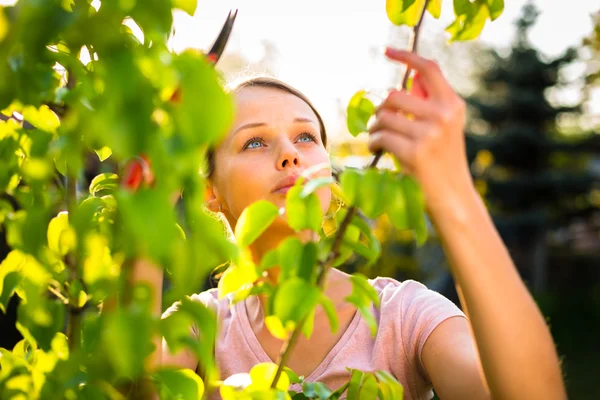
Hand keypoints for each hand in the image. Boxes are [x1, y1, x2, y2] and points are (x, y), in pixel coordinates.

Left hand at [368, 47, 476, 216]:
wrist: (454, 198)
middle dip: (381, 108)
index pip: (429, 69)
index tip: (387, 52)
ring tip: (378, 139)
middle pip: (396, 94)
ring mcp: (430, 133)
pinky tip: (378, 151)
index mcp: (453, 105)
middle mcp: (443, 115)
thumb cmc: (444, 162)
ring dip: (374, 127)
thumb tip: (409, 79)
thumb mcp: (445, 128)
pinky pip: (380, 137)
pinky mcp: (414, 152)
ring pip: (384, 115)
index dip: (406, 57)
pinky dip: (374, 143)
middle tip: (379, 123)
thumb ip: (430, 104)